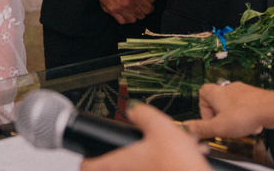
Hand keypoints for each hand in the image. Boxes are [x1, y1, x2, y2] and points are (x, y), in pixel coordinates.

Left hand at [80, 104, 210, 170]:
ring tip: (174, 145)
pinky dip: (168, 162)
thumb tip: (132, 108)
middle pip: (115, 165)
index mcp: (119, 163)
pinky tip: (188, 153)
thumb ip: (142, 115)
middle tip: (135, 145)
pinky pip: (160, 168)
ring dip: (152, 154)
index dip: (84, 159)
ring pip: (142, 166)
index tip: (85, 154)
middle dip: (127, 152)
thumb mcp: (160, 128)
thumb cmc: (178, 165)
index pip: (88, 166)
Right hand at [86, 0, 161, 23]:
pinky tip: (126, 14)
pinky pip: (121, 21)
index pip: (147, 10)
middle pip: (141, 16)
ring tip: (133, 11)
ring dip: (135, 16)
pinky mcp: (111, 10)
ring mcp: (118, 9)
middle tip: (141, 8)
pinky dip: (125, 19)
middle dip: (143, 12)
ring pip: (132, 20)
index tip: (149, 6)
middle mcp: (127, 4)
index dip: (150, 8)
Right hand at [185, 82, 268, 139]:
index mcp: (216, 93)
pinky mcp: (256, 96)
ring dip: (235, 117)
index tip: (210, 120)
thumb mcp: (218, 127)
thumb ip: (201, 128)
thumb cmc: (245, 115)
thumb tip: (186, 127)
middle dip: (221, 116)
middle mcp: (229, 89)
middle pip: (219, 101)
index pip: (202, 93)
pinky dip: (247, 117)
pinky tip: (252, 125)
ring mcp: (243, 91)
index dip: (204, 108)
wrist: (271, 109)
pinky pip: (247, 107)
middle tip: (225, 126)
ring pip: (234, 105)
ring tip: (241, 128)